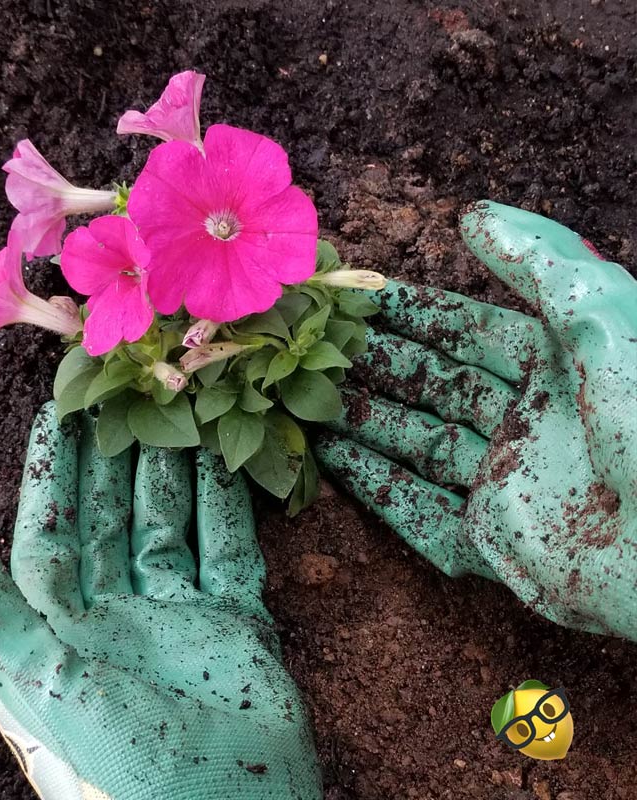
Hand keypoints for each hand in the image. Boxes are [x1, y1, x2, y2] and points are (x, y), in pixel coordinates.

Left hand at [0, 403, 320, 799]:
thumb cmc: (122, 762)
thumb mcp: (34, 675)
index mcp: (61, 635)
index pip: (49, 536)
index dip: (49, 473)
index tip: (58, 411)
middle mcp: (116, 621)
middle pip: (108, 521)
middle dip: (111, 459)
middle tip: (120, 398)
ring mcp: (178, 620)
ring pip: (167, 525)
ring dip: (171, 470)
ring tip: (174, 413)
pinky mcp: (236, 625)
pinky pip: (228, 549)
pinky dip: (226, 504)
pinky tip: (222, 458)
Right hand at [315, 201, 636, 639]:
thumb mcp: (602, 313)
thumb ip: (538, 259)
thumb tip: (471, 216)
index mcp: (557, 368)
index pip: (469, 332)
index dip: (415, 313)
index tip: (361, 295)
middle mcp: (526, 423)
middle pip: (433, 386)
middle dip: (377, 364)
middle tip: (319, 344)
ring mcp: (505, 483)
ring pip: (417, 444)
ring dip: (363, 420)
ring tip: (309, 395)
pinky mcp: (492, 541)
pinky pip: (419, 510)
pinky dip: (373, 486)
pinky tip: (331, 458)